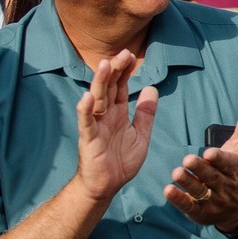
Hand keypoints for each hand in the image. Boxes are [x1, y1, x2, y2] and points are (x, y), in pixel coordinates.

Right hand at [72, 50, 159, 203]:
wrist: (107, 186)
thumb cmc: (120, 161)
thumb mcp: (140, 135)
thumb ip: (145, 113)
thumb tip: (152, 88)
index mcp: (118, 113)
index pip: (120, 86)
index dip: (125, 71)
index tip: (130, 54)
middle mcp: (105, 115)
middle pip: (109, 87)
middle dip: (115, 70)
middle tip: (123, 52)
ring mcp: (96, 126)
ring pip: (97, 100)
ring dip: (100, 82)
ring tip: (104, 65)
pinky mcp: (88, 140)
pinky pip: (86, 123)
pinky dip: (85, 110)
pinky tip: (86, 97)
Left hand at [166, 97, 237, 231]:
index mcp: (235, 168)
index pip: (227, 163)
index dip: (218, 159)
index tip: (209, 152)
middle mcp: (226, 186)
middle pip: (212, 177)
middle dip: (200, 169)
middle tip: (187, 159)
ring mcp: (214, 201)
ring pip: (200, 191)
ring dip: (188, 183)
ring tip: (176, 173)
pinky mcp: (201, 213)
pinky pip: (190, 207)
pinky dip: (179, 200)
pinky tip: (168, 191)